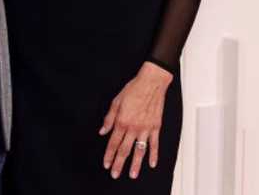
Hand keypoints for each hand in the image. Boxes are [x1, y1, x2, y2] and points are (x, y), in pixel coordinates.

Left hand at [99, 62, 172, 178]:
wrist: (151, 83)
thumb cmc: (134, 89)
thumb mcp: (116, 101)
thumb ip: (109, 118)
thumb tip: (102, 131)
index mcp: (122, 121)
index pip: (113, 143)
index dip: (109, 154)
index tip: (106, 163)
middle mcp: (133, 127)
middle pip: (124, 149)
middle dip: (119, 163)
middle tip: (115, 174)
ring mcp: (145, 128)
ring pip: (139, 150)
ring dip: (135, 164)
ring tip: (132, 174)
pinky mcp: (155, 127)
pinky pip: (154, 144)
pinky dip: (154, 154)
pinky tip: (151, 163)